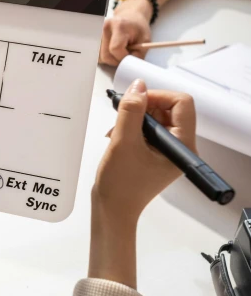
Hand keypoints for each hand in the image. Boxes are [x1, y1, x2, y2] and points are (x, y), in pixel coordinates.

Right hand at [88, 79, 195, 287]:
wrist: (112, 210)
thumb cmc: (120, 182)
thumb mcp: (124, 141)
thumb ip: (132, 110)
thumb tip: (139, 85)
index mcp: (183, 146)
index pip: (182, 103)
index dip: (158, 96)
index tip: (135, 102)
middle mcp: (181, 147)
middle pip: (170, 108)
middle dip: (145, 107)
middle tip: (122, 117)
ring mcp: (169, 150)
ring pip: (158, 116)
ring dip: (136, 117)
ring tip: (117, 131)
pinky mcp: (157, 153)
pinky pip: (150, 128)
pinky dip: (133, 126)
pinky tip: (118, 137)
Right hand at [99, 2, 151, 65]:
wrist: (130, 17)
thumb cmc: (138, 28)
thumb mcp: (145, 40)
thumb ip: (138, 55)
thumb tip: (130, 67)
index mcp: (118, 25)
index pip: (115, 48)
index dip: (123, 57)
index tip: (130, 55)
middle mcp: (104, 28)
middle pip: (106, 55)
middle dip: (116, 60)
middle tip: (125, 55)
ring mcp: (97, 33)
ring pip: (100, 57)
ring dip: (110, 60)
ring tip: (119, 52)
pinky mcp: (94, 39)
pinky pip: (97, 55)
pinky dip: (105, 57)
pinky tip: (112, 51)